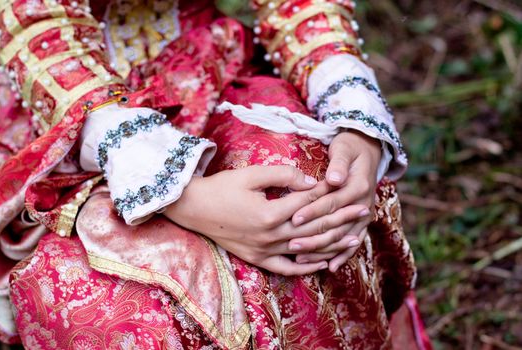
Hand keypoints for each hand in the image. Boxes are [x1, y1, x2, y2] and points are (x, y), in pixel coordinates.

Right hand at [164, 165, 364, 275]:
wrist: (193, 208)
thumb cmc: (222, 187)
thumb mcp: (251, 174)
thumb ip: (283, 175)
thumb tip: (310, 181)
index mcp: (270, 213)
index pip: (308, 204)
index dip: (329, 194)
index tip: (348, 187)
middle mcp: (270, 236)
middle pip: (314, 229)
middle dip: (341, 219)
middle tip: (364, 210)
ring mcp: (264, 251)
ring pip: (305, 251)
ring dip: (332, 244)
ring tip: (355, 238)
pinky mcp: (257, 258)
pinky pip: (286, 268)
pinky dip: (306, 267)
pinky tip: (323, 263)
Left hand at [289, 131, 381, 271]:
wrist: (367, 151)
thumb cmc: (349, 148)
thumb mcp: (343, 149)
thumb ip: (338, 164)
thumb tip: (334, 179)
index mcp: (357, 186)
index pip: (331, 202)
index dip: (312, 211)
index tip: (294, 218)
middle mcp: (363, 204)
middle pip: (336, 225)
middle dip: (313, 237)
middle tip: (291, 246)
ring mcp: (363, 215)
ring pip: (343, 238)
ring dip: (323, 250)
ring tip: (301, 258)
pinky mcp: (361, 221)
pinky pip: (352, 242)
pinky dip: (342, 255)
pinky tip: (329, 267)